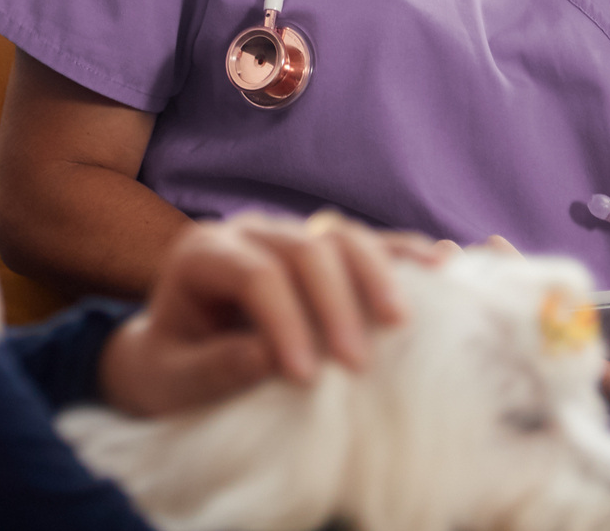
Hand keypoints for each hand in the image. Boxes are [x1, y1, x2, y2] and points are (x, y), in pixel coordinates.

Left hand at [97, 210, 439, 417]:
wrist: (170, 353)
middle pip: (305, 248)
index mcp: (202, 253)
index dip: (285, 320)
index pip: (255, 275)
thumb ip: (214, 368)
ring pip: (341, 234)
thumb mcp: (172, 380)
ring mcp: (288, 231)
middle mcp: (248, 230)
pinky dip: (402, 252)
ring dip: (377, 274)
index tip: (305, 376)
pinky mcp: (319, 246)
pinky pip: (367, 240)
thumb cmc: (169, 370)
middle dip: (335, 304)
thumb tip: (270, 356)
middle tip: (357, 364)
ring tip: (401, 321)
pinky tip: (440, 264)